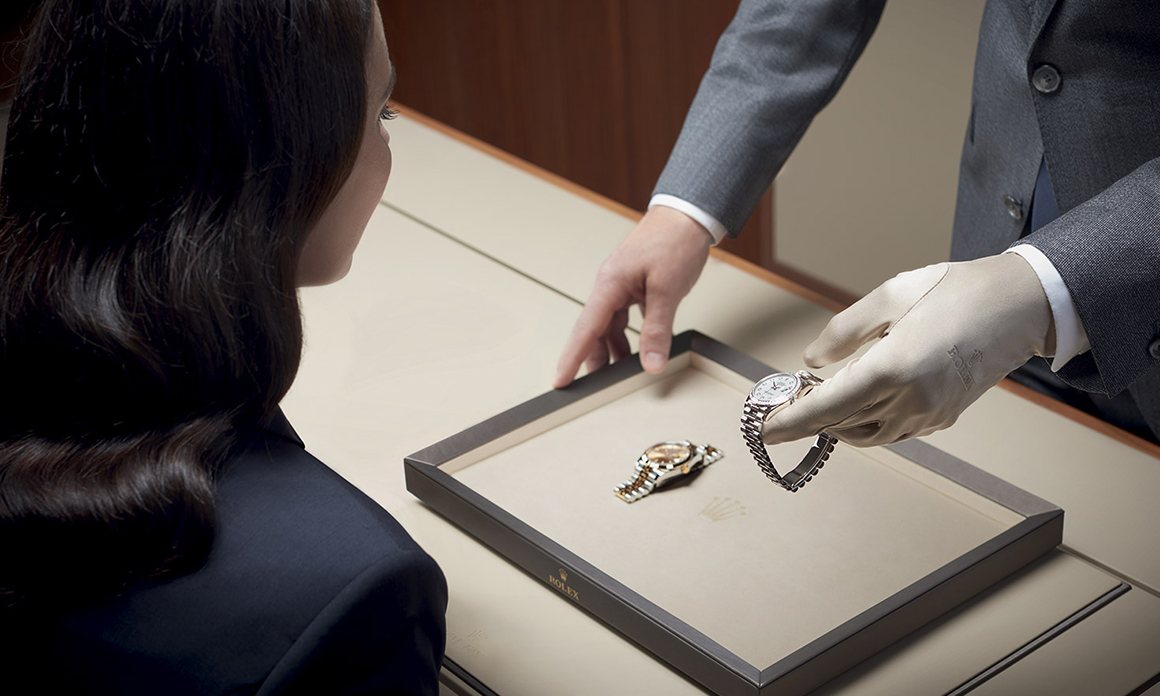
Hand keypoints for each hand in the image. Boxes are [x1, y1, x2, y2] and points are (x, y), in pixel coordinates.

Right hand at [553, 206, 711, 387]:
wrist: (688, 214)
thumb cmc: (674, 242)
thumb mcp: (667, 290)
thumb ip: (657, 330)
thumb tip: (651, 363)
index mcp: (610, 284)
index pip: (585, 329)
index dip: (571, 358)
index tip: (560, 381)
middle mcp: (611, 286)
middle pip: (594, 331)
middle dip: (592, 359)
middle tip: (592, 389)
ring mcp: (622, 286)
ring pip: (610, 326)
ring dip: (613, 350)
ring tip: (618, 375)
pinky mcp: (636, 286)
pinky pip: (625, 318)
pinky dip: (629, 336)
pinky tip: (637, 350)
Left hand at [764, 253, 1055, 446]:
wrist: (1019, 304)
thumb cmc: (953, 290)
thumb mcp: (889, 297)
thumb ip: (844, 332)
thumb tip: (811, 362)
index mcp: (893, 368)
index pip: (826, 407)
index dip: (789, 423)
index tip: (761, 431)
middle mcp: (910, 400)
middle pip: (841, 424)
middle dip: (805, 421)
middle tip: (777, 412)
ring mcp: (929, 414)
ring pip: (866, 435)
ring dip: (834, 426)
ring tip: (810, 407)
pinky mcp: (943, 417)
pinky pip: (892, 432)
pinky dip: (864, 425)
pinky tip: (851, 408)